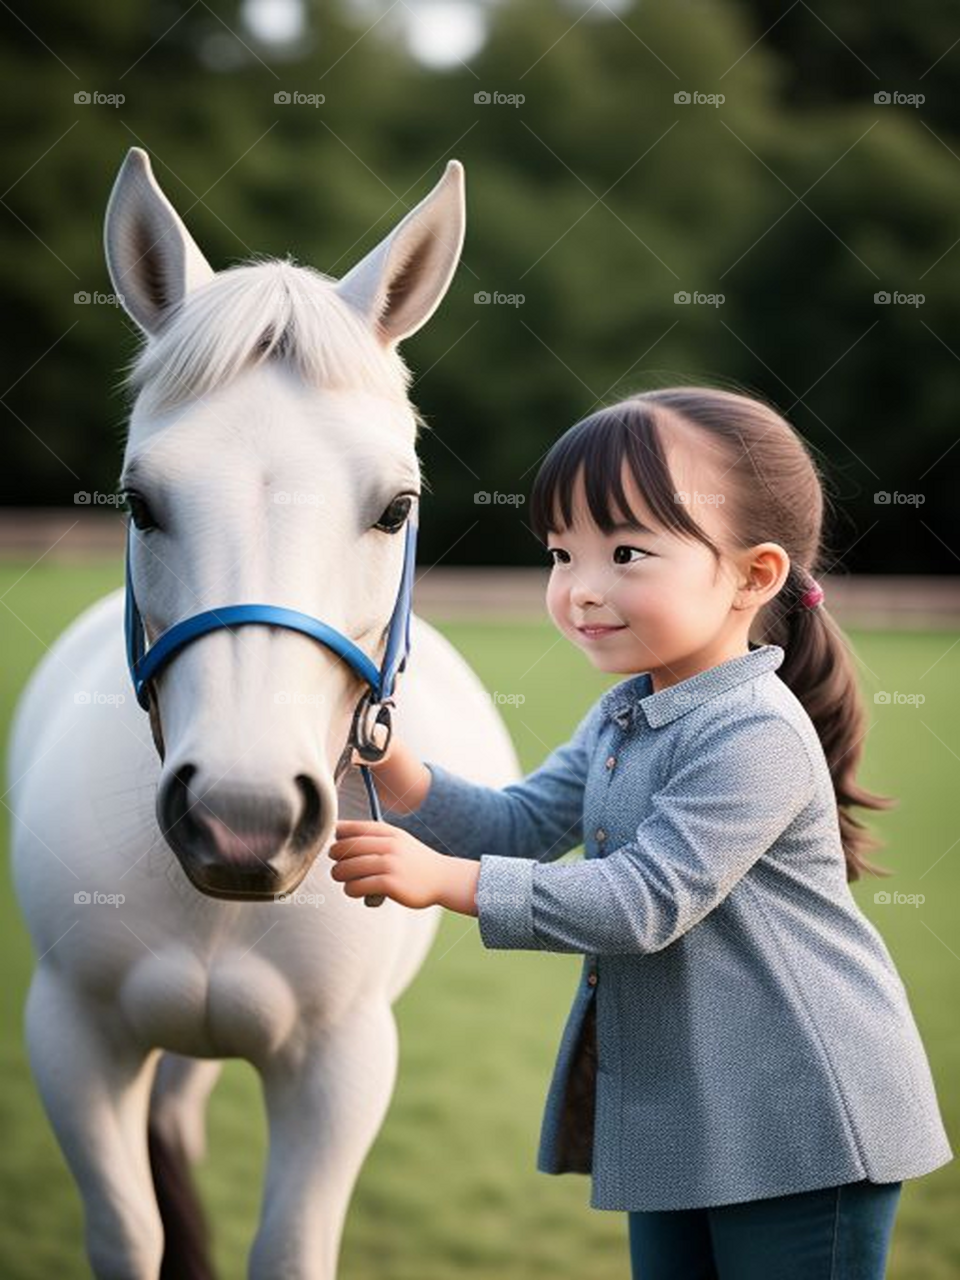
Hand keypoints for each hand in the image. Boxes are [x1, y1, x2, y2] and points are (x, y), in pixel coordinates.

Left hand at [328, 819, 478, 913]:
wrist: (443, 878)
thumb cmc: (415, 861)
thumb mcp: (399, 840)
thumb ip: (374, 836)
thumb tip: (338, 833)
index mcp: (389, 833)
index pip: (353, 828)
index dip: (338, 836)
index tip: (336, 845)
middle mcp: (389, 846)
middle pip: (346, 848)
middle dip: (335, 857)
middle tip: (338, 865)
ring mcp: (390, 864)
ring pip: (347, 868)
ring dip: (339, 875)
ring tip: (343, 879)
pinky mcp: (390, 884)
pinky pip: (357, 886)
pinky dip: (351, 889)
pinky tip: (355, 890)